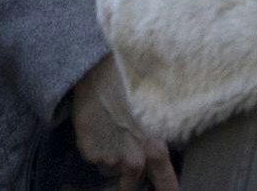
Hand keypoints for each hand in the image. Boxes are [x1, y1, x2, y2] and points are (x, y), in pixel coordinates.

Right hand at [67, 58, 179, 190]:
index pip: (166, 186)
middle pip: (131, 186)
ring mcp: (109, 159)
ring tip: (111, 134)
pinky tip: (97, 130)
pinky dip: (95, 150)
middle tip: (125, 156)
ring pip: (111, 170)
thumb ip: (156, 147)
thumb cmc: (130, 94)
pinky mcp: (90, 153)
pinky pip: (94, 159)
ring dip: (111, 160)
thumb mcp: (154, 120)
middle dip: (129, 179)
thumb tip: (159, 163)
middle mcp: (134, 161)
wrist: (98, 76)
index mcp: (155, 151)